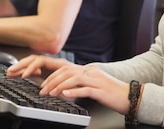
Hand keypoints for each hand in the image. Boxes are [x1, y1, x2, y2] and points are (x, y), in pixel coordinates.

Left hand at [7, 55, 130, 114]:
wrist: (129, 96)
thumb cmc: (109, 93)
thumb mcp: (88, 85)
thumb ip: (74, 83)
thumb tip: (58, 86)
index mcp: (83, 70)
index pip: (60, 67)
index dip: (46, 71)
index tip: (34, 79)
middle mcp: (87, 71)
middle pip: (63, 71)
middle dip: (48, 79)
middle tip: (38, 88)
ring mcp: (94, 79)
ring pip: (71, 78)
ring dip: (57, 85)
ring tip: (48, 93)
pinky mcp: (100, 89)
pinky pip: (84, 89)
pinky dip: (73, 91)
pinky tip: (64, 95)